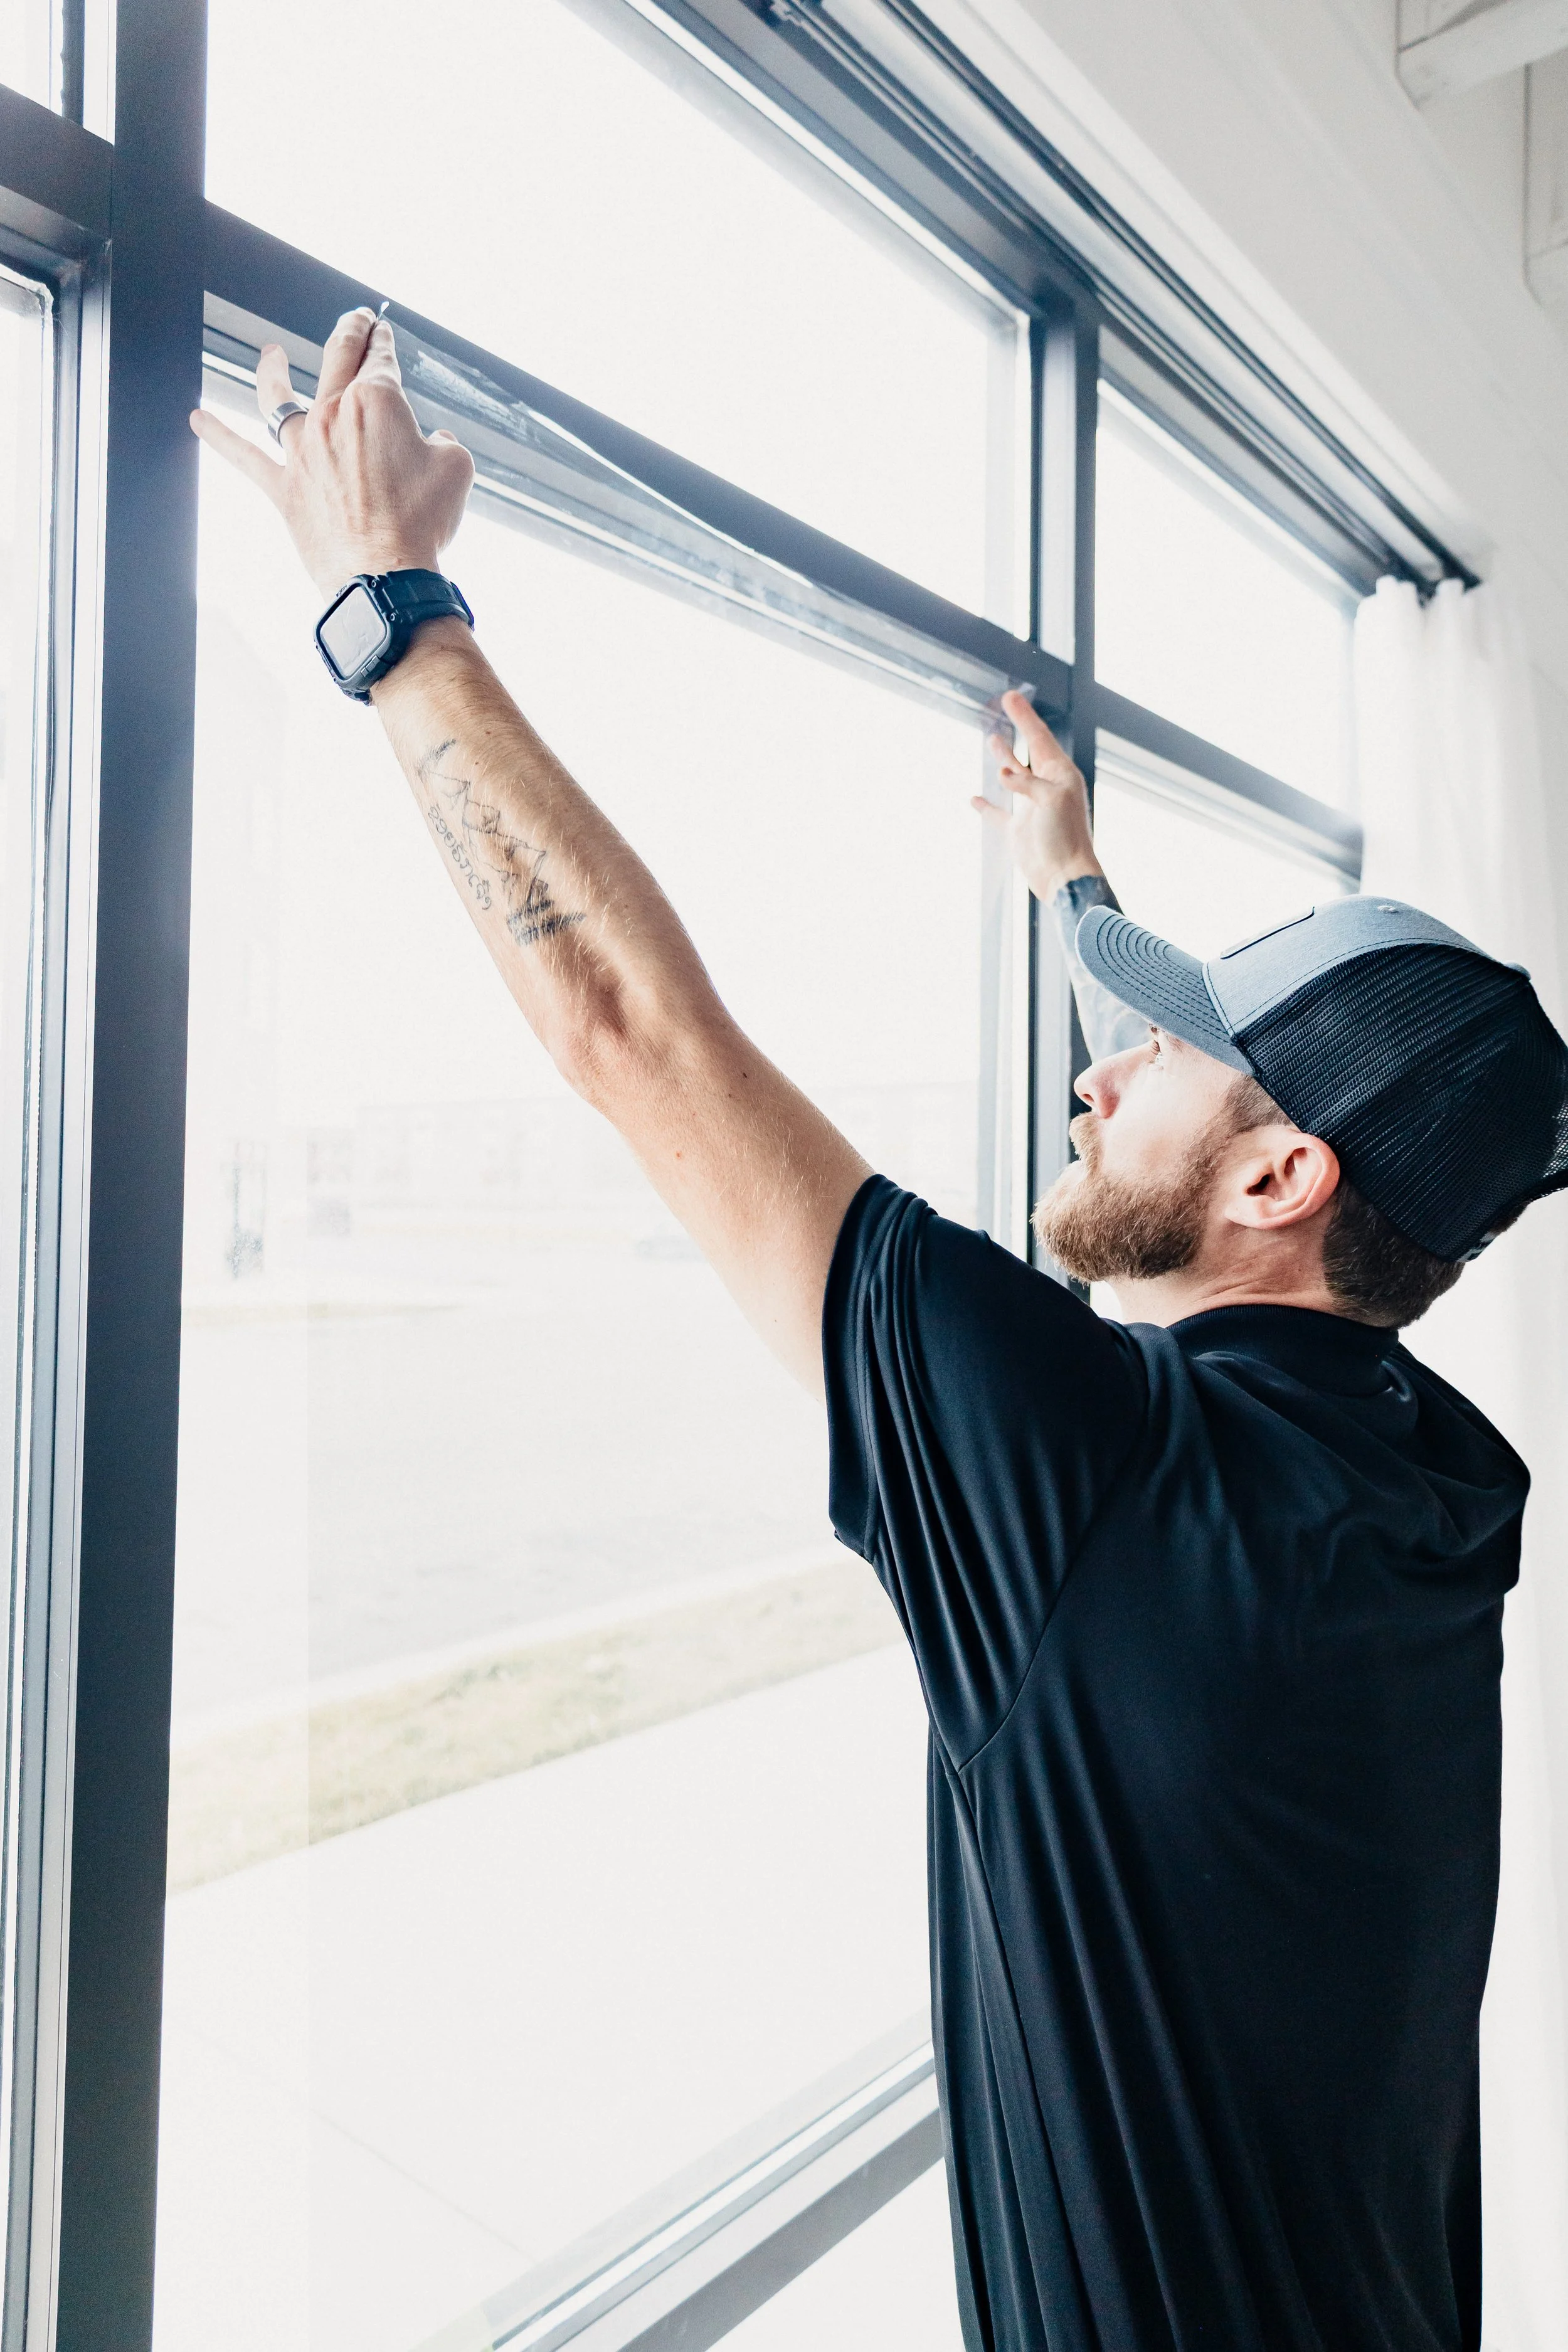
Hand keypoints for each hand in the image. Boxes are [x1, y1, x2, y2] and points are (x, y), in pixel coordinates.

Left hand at [189, 307, 475, 595]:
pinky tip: (197, 419)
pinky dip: (218, 435)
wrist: (386, 577)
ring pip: (278, 397)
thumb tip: (434, 439)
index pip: (380, 358)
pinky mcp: (283, 486)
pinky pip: (243, 455)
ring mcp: (302, 450)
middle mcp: (332, 415)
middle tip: (354, 321)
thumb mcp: (456, 470)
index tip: (381, 332)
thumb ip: (444, 442)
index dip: (383, 341)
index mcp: (376, 402)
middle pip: (336, 358)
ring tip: (270, 355)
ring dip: (273, 370)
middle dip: (348, 331)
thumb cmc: (423, 524)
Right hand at [974, 689, 1102, 902]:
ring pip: (1013, 777)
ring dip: (1003, 758)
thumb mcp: (1051, 800)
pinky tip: (974, 799)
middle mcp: (1046, 787)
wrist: (1064, 879)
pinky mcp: (1017, 830)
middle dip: (1017, 727)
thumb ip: (1027, 782)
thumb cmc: (1065, 837)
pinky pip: (998, 814)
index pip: (1039, 738)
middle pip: (1027, 750)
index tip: (1009, 697)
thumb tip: (1002, 773)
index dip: (1024, 716)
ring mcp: (1030, 808)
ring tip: (992, 739)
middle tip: (1005, 705)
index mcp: (1060, 775)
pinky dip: (986, 806)